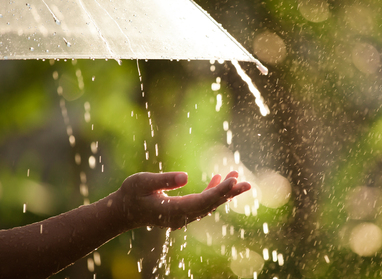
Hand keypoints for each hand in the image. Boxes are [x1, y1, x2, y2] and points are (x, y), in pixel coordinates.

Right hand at [118, 171, 250, 229]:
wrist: (124, 210)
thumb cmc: (131, 194)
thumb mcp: (142, 182)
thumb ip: (163, 180)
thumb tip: (185, 176)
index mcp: (173, 210)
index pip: (202, 201)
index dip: (219, 191)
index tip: (233, 181)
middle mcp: (182, 216)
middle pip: (211, 204)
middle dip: (229, 193)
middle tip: (247, 183)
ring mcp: (183, 216)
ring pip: (210, 204)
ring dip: (224, 192)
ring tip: (237, 177)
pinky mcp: (183, 211)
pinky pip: (203, 202)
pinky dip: (213, 191)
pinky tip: (219, 178)